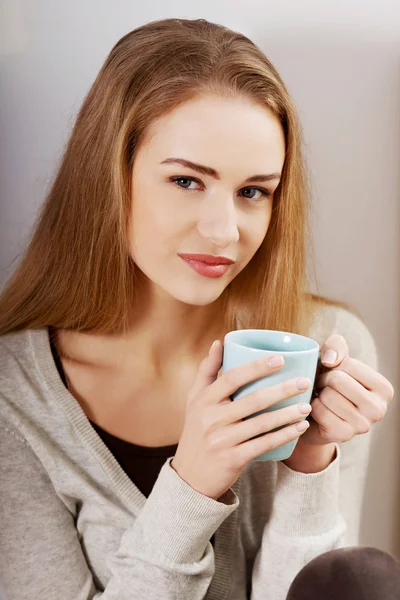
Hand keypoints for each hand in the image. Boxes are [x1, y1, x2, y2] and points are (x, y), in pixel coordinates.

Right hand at [171, 341, 311, 499]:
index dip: (257, 367)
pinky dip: (284, 435)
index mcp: (203, 399)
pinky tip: (299, 428)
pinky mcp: (233, 459)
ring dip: (287, 414)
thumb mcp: (194, 399)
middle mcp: (211, 418)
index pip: (232, 378)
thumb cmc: (196, 430)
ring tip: (307, 406)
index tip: (280, 359)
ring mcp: (222, 440)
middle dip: (282, 389)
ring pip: (261, 423)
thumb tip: (219, 342)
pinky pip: (264, 445)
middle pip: (252, 400)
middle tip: (305, 381)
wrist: (189, 476)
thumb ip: (207, 370)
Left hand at [298, 333, 393, 447]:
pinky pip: (319, 411)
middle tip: (323, 387)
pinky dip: (312, 407)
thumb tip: (330, 360)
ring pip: (327, 396)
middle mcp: (379, 409)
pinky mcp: (344, 435)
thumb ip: (336, 346)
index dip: (333, 366)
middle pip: (338, 380)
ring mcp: (363, 425)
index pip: (349, 364)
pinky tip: (317, 411)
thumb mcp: (334, 358)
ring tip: (321, 398)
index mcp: (384, 388)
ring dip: (317, 394)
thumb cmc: (327, 383)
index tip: (333, 376)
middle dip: (323, 380)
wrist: (314, 415)